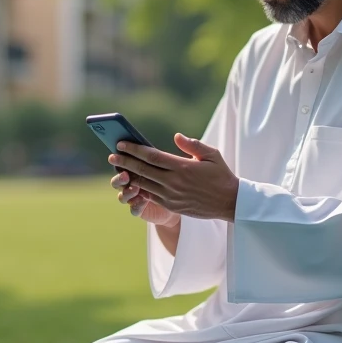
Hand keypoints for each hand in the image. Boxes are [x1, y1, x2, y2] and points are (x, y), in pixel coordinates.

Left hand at [108, 134, 238, 221]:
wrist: (230, 203)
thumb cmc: (221, 175)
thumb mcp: (211, 155)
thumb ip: (192, 145)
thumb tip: (176, 136)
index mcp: (182, 167)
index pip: (151, 156)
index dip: (134, 149)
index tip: (121, 144)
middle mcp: (174, 182)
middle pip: (143, 170)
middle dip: (125, 162)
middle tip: (111, 155)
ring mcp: (171, 196)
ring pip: (144, 184)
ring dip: (129, 176)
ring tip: (118, 169)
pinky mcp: (172, 206)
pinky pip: (151, 196)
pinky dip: (140, 189)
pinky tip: (132, 182)